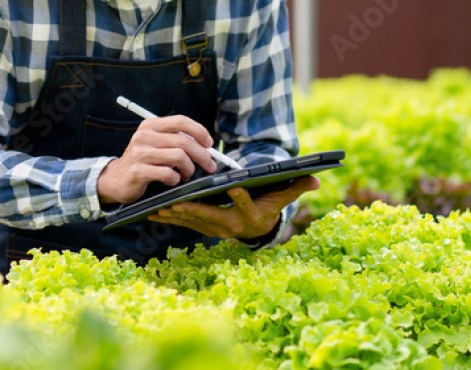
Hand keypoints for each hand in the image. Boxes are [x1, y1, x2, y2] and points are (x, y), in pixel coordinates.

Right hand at [98, 115, 217, 204]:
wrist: (115, 179)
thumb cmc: (142, 162)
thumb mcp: (155, 144)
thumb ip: (175, 140)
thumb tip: (205, 145)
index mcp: (150, 125)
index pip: (180, 121)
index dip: (199, 131)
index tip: (209, 144)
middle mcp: (144, 136)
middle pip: (183, 141)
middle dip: (202, 155)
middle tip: (209, 165)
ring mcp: (140, 153)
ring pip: (179, 157)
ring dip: (189, 169)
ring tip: (186, 174)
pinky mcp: (139, 171)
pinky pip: (168, 173)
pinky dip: (175, 179)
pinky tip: (171, 180)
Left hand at [147, 176, 320, 239]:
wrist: (259, 229)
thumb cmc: (269, 206)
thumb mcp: (283, 197)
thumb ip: (296, 187)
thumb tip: (316, 180)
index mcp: (251, 215)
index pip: (246, 205)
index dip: (241, 196)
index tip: (234, 186)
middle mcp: (231, 225)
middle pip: (211, 215)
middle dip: (193, 208)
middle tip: (177, 200)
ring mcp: (215, 229)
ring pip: (193, 221)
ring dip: (176, 214)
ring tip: (159, 206)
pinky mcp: (203, 229)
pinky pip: (184, 224)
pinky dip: (170, 219)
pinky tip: (154, 212)